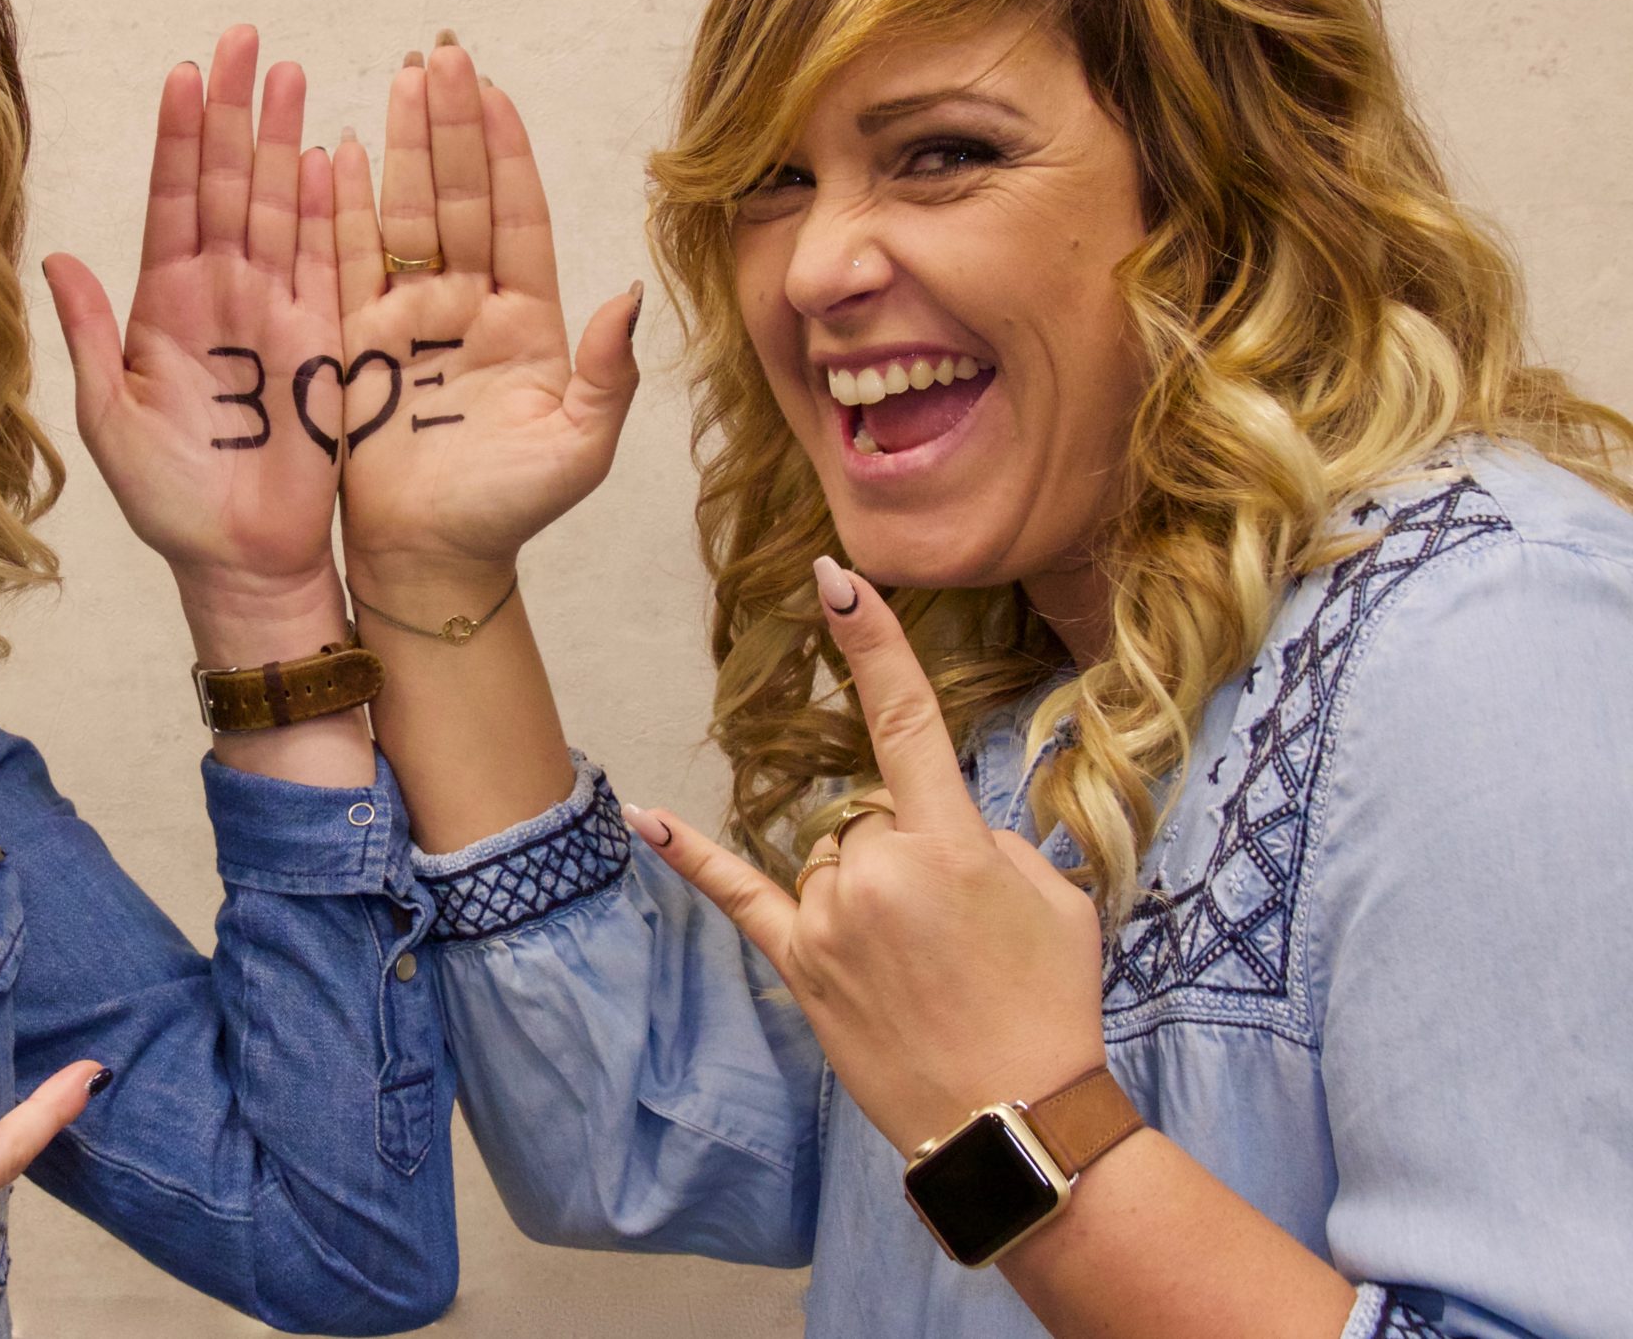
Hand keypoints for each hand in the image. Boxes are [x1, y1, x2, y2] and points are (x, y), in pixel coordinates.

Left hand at [45, 25, 344, 605]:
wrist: (239, 558)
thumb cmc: (169, 500)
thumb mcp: (108, 418)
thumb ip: (89, 335)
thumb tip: (56, 258)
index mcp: (164, 303)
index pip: (173, 200)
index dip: (180, 136)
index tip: (186, 73)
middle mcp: (221, 293)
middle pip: (229, 183)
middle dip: (236, 110)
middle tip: (245, 37)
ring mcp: (276, 311)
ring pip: (280, 206)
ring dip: (284, 139)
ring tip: (290, 72)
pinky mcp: (322, 340)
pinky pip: (329, 262)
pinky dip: (330, 209)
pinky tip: (330, 154)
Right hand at [333, 41, 640, 588]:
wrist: (433, 561)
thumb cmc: (511, 512)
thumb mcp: (580, 448)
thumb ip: (609, 375)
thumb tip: (627, 298)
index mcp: (527, 320)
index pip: (516, 217)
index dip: (507, 154)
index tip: (496, 91)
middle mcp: (467, 305)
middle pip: (459, 196)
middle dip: (452, 123)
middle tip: (442, 53)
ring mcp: (409, 319)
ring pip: (406, 213)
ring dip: (405, 144)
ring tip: (402, 76)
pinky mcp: (356, 342)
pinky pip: (347, 262)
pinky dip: (343, 208)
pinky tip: (344, 151)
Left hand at [620, 557, 1104, 1159]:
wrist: (1015, 1120)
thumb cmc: (1049, 1006)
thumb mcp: (1055, 901)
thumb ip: (991, 843)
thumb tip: (941, 832)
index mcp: (951, 844)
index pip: (907, 721)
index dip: (874, 646)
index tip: (838, 582)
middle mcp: (878, 870)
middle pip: (869, 813)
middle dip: (908, 855)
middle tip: (957, 936)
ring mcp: (831, 918)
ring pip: (830, 856)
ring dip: (867, 890)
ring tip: (920, 966)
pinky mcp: (800, 963)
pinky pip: (739, 895)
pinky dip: (692, 856)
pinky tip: (647, 816)